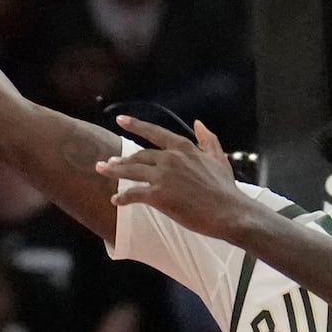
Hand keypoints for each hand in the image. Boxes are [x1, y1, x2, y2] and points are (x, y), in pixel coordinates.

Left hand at [96, 116, 249, 238]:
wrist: (229, 212)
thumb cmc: (226, 188)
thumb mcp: (219, 158)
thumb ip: (208, 139)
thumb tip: (199, 123)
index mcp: (184, 147)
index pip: (155, 132)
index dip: (136, 125)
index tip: (121, 119)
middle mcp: (171, 158)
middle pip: (139, 155)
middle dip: (121, 159)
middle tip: (108, 162)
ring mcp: (163, 176)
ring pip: (131, 171)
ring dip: (114, 171)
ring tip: (102, 170)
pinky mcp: (159, 196)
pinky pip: (134, 194)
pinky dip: (123, 197)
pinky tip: (115, 200)